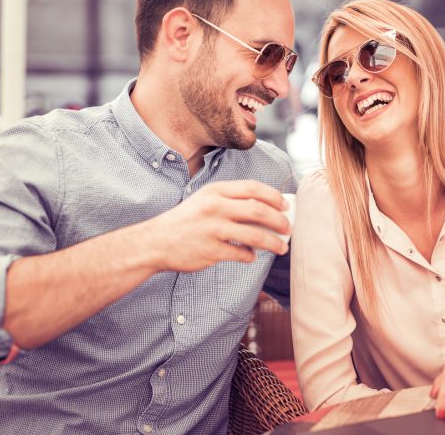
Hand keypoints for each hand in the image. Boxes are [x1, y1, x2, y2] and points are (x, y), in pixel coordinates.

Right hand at [142, 180, 290, 272]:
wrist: (155, 242)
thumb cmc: (185, 221)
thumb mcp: (204, 200)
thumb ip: (231, 201)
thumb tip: (266, 210)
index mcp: (215, 191)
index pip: (253, 188)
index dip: (274, 196)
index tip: (285, 205)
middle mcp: (216, 207)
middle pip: (259, 211)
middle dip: (279, 221)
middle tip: (289, 228)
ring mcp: (214, 229)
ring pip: (256, 235)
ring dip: (274, 242)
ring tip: (282, 247)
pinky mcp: (212, 251)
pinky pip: (242, 254)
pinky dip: (250, 256)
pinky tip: (251, 256)